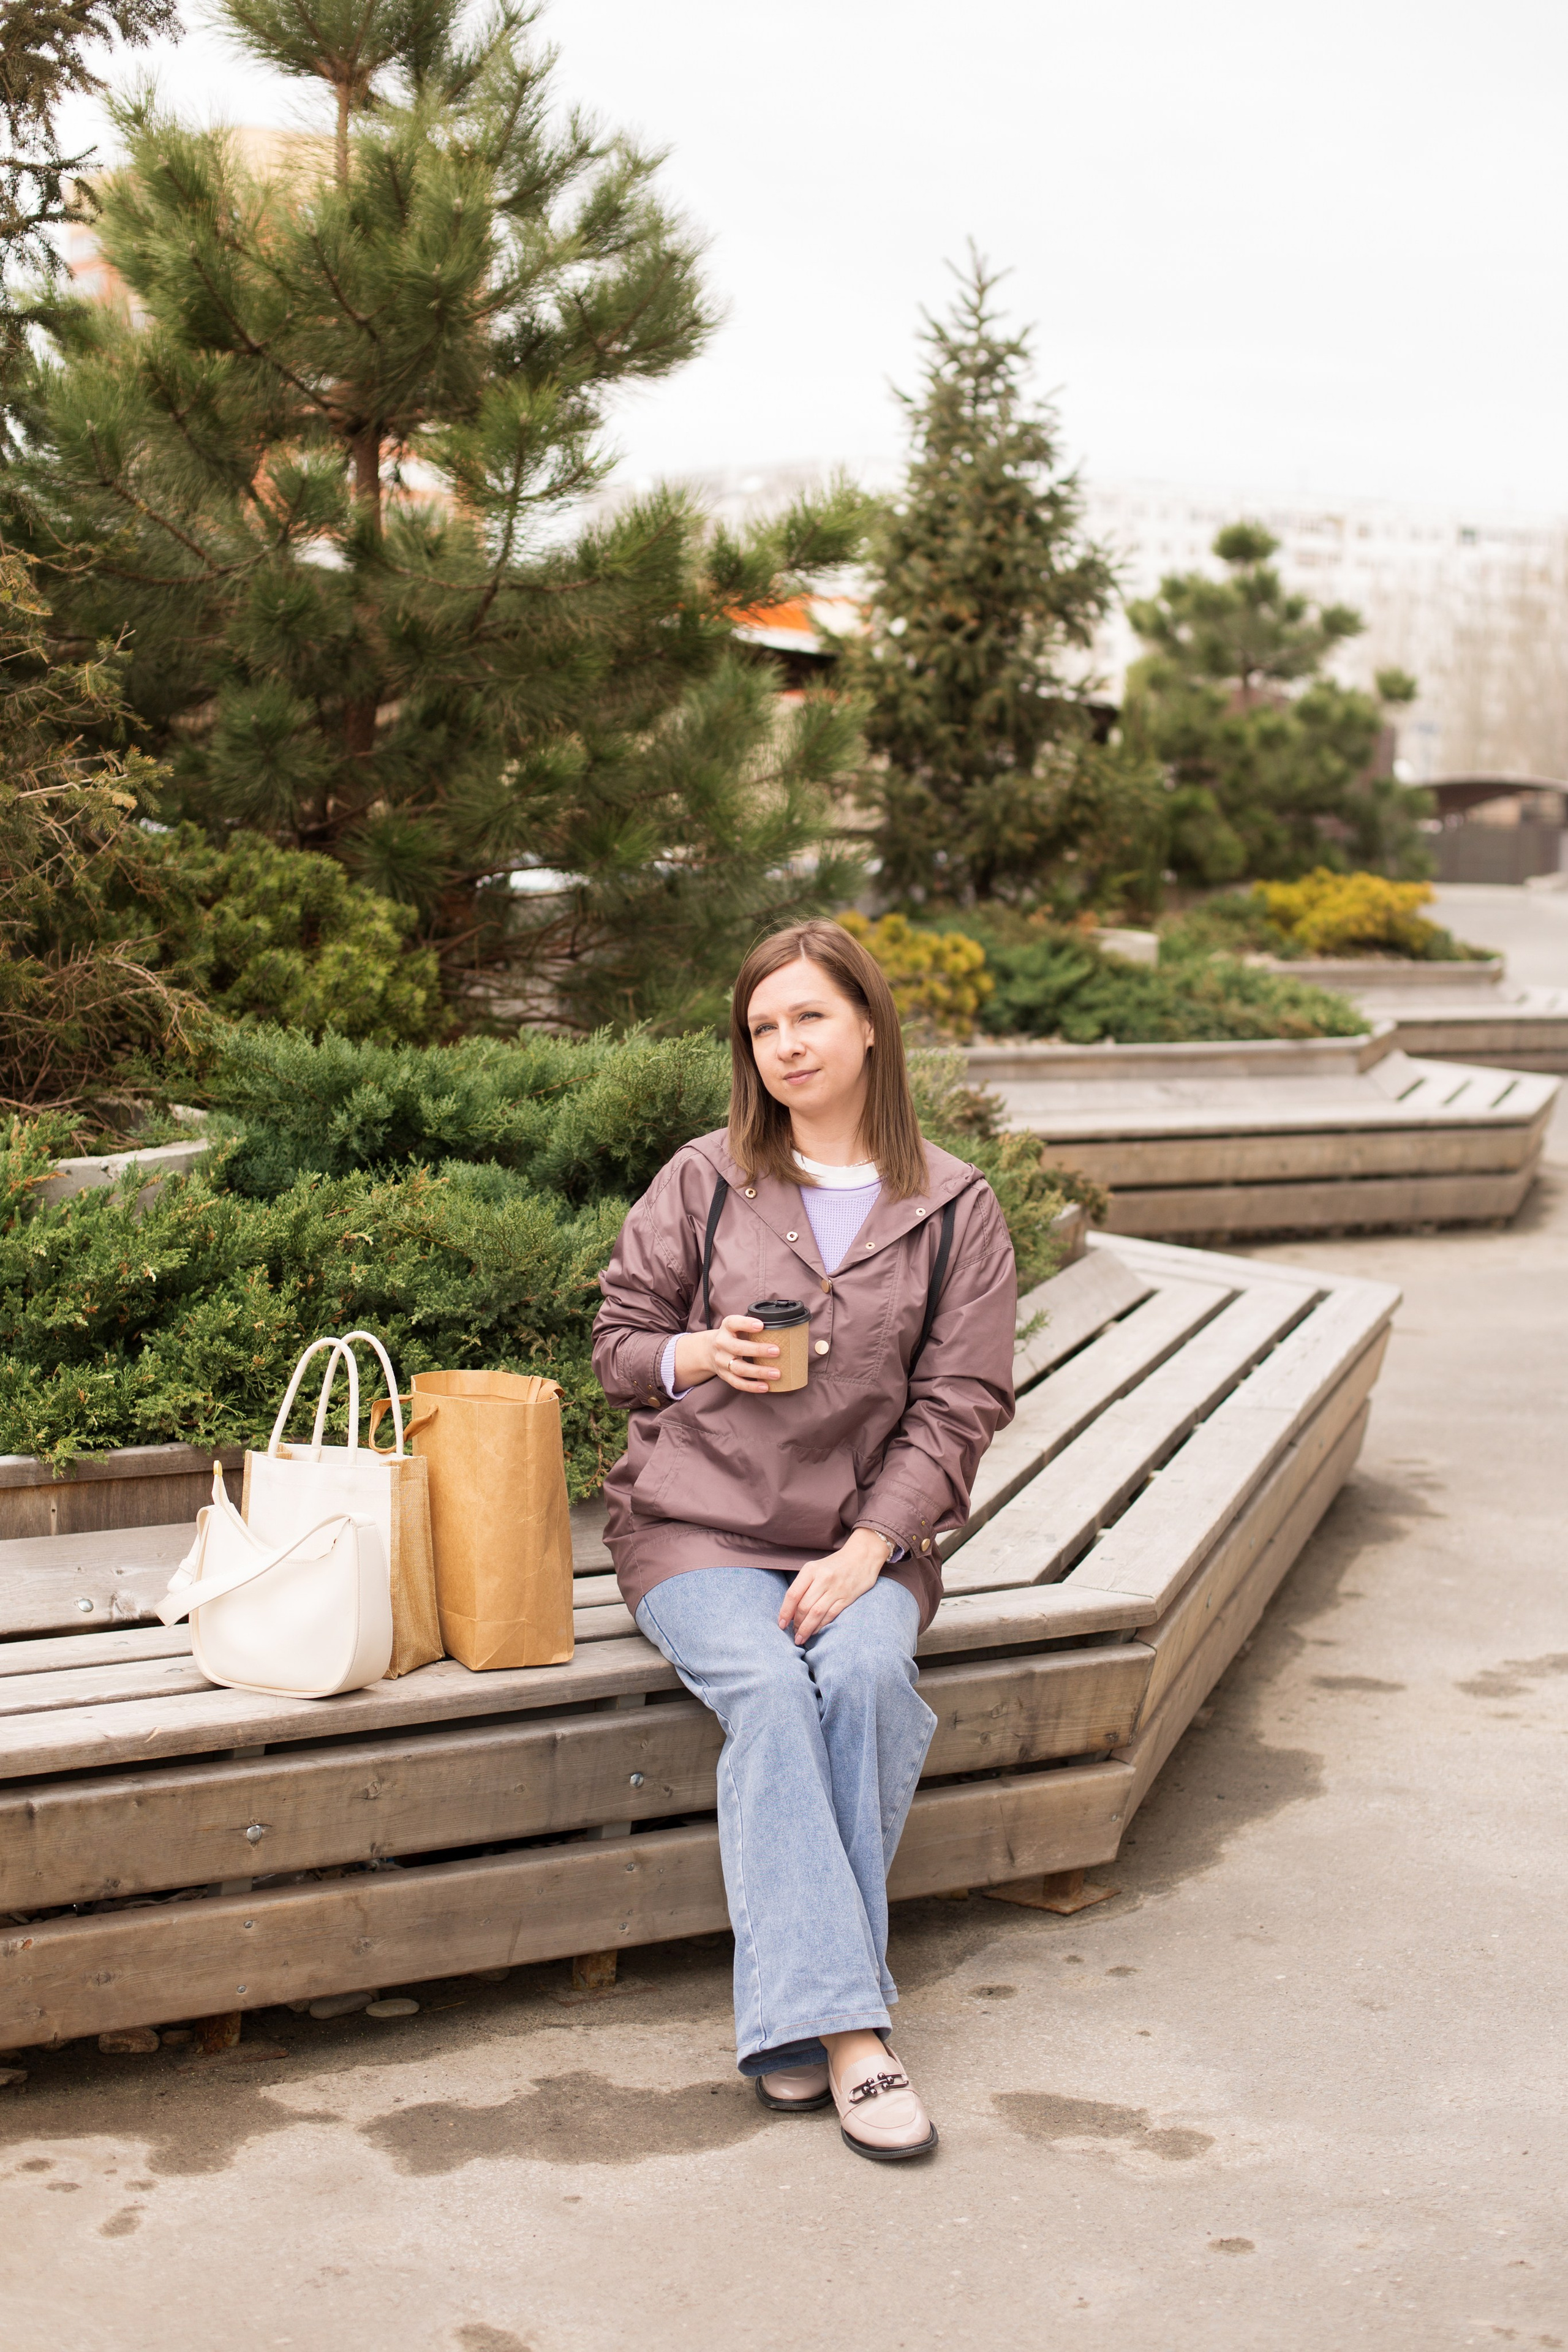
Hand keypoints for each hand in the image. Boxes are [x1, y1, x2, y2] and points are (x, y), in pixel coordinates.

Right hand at [674, 1315, 780, 1395]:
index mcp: (726, 1328)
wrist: (708, 1350)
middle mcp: (721, 1343)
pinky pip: (737, 1383)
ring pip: (739, 1368)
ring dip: (759, 1371)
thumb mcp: (737, 1326)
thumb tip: (783, 1330)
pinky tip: (765, 1386)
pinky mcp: (724, 1375)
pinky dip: (751, 1386)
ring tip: (776, 1373)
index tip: (761, 1325)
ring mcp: (721, 1361)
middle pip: (737, 1348)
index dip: (746, 1324)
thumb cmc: (732, 1336)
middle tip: (777, 1351)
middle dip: (758, 1350)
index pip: (733, 1323)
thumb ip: (753, 1327)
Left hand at [778, 1527, 892, 1645]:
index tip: (781, 1624)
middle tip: (792, 1634)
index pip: (793, 1594)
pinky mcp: (847, 1597)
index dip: (785, 1612)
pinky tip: (815, 1632)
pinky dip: (821, 1626)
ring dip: (806, 1628)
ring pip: (816, 1613)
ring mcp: (836, 1589)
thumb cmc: (835, 1564)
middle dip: (796, 1624)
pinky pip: (830, 1615)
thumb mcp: (816, 1568)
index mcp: (811, 1570)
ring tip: (800, 1638)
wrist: (863, 1556)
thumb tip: (790, 1610)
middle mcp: (823, 1578)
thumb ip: (804, 1585)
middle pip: (804, 1606)